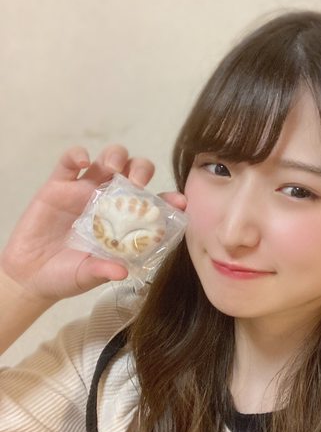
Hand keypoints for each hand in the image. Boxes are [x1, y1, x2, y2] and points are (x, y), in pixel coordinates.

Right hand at [0, 145, 185, 302]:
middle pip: (134, 172)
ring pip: (107, 160)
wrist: (30, 275)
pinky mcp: (58, 186)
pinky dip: (77, 155)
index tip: (180, 202)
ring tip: (115, 168)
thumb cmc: (66, 276)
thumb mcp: (88, 276)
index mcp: (124, 222)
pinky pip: (69, 162)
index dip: (168, 200)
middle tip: (138, 184)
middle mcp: (108, 202)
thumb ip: (104, 270)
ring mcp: (84, 190)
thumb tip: (121, 272)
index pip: (152, 205)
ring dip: (116, 156)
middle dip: (141, 170)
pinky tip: (82, 162)